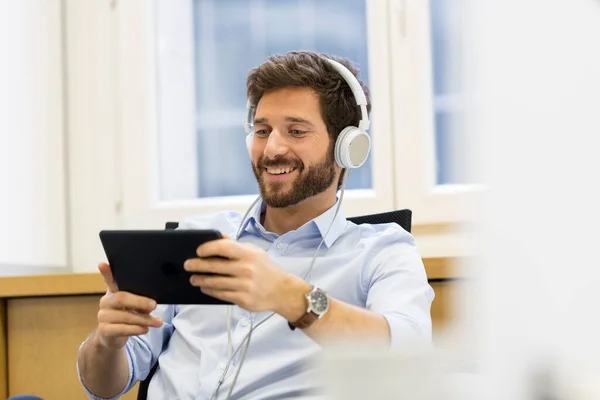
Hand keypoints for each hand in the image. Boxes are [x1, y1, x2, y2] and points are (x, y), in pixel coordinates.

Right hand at [94, 263, 162, 350]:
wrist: (111, 337)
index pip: (109, 280)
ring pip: (125, 316)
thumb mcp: (133, 305)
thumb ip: (139, 298)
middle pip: (121, 298)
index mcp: (113, 292)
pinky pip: (122, 329)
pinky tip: (145, 329)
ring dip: (144, 319)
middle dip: (140, 302)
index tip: (102, 263)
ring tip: (157, 322)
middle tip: (154, 305)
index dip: (106, 272)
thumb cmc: (126, 316)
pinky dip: (136, 329)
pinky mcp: (104, 330)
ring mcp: (102, 316)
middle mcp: (105, 302)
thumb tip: (154, 300)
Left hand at [184, 239, 309, 314]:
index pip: (223, 247)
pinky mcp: (242, 299)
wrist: (282, 290)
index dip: (207, 248)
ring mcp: (244, 285)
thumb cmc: (265, 269)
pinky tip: (205, 288)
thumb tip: (218, 238)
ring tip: (193, 278)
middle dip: (197, 265)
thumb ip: (236, 246)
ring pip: (215, 282)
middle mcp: (246, 269)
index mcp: (248, 254)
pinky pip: (221, 294)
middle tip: (188, 265)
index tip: (198, 251)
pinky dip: (210, 291)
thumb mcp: (255, 252)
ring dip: (200, 280)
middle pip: (215, 266)